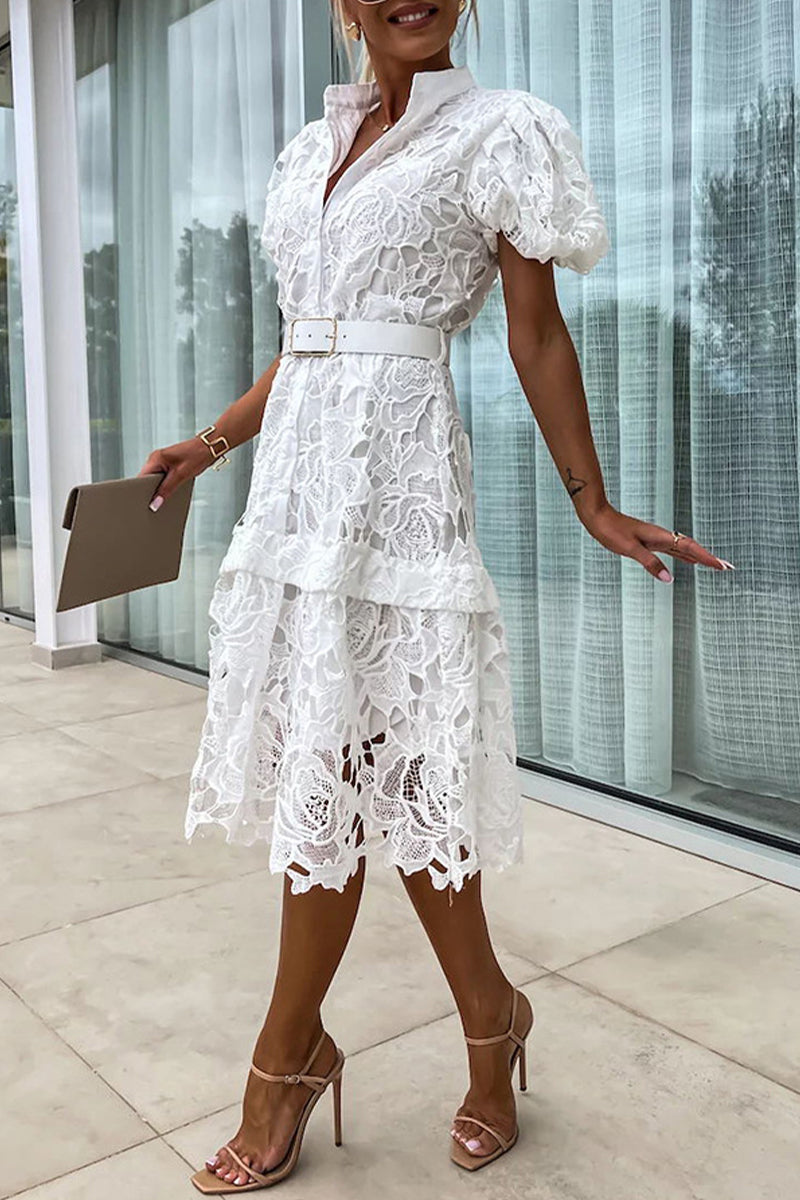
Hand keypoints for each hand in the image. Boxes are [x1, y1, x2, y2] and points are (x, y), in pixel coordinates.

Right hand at [138, 436, 213, 510]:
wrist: (209, 447)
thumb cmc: (198, 455)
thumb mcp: (181, 475)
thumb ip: (167, 490)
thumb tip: (156, 503)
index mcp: (155, 458)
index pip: (141, 477)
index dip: (141, 490)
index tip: (144, 502)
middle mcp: (156, 458)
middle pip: (146, 479)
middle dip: (151, 491)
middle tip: (156, 502)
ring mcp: (162, 461)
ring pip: (154, 479)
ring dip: (160, 488)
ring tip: (166, 495)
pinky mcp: (168, 464)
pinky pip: (162, 477)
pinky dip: (166, 484)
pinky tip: (172, 489)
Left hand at [579, 501, 734, 581]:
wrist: (598, 516)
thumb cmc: (611, 530)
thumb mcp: (630, 549)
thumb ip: (650, 563)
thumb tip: (668, 578)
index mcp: (660, 537)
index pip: (690, 548)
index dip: (707, 558)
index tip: (722, 566)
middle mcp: (662, 536)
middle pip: (692, 548)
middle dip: (709, 558)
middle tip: (727, 567)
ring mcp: (656, 538)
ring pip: (684, 549)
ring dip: (700, 557)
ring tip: (714, 565)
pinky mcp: (650, 541)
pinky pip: (674, 550)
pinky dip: (685, 556)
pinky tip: (689, 561)